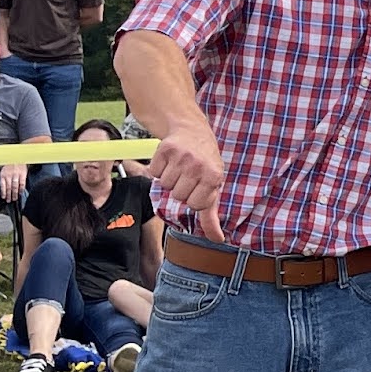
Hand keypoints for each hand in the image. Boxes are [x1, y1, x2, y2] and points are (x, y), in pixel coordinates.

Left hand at [0, 164, 26, 201]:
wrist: (17, 157)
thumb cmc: (10, 164)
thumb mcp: (4, 170)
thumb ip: (3, 178)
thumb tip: (3, 187)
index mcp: (3, 175)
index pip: (2, 185)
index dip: (3, 192)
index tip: (4, 198)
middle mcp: (9, 175)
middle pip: (8, 187)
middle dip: (9, 195)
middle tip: (9, 201)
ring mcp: (16, 175)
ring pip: (15, 186)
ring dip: (14, 193)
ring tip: (14, 198)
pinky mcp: (22, 174)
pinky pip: (22, 183)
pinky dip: (21, 189)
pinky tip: (20, 193)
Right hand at [152, 117, 228, 241]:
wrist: (193, 132)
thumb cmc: (205, 163)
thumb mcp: (213, 187)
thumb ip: (211, 215)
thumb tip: (217, 239)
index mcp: (214, 176)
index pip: (194, 204)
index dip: (194, 198)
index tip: (199, 187)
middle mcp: (198, 165)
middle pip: (177, 195)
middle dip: (181, 189)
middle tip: (189, 177)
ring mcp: (181, 156)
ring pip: (164, 185)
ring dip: (169, 179)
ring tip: (180, 169)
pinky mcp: (165, 149)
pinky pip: (154, 172)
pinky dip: (158, 169)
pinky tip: (170, 161)